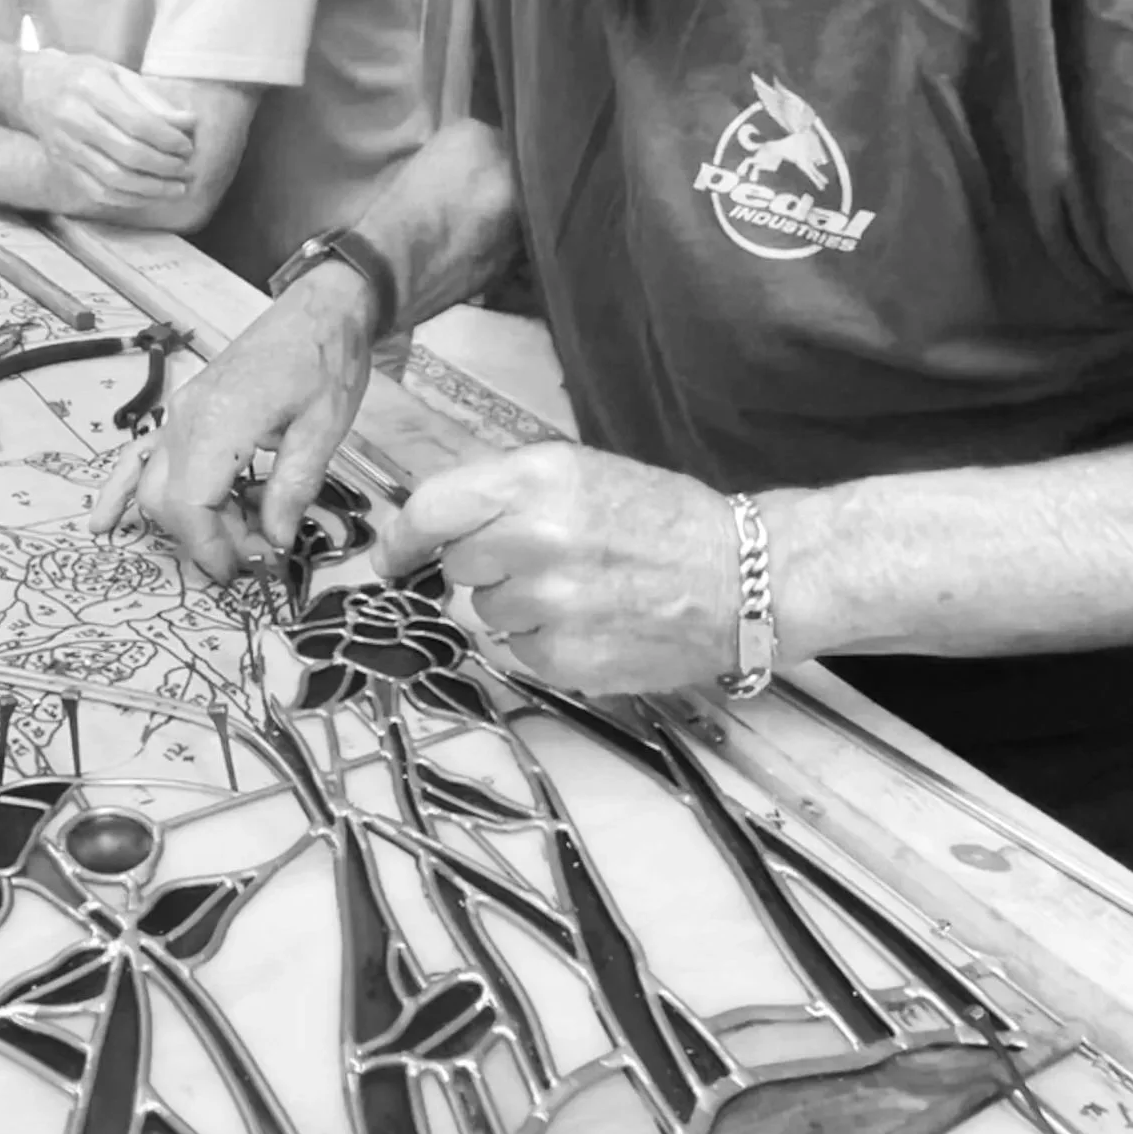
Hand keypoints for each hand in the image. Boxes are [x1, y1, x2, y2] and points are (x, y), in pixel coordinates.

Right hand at [20, 50, 197, 212]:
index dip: (168, 139)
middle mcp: (74, 119)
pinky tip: (150, 195)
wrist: (32, 88)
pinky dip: (129, 199)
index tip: (187, 146)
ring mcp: (65, 147)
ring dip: (152, 189)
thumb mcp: (117, 73)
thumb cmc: (82, 76)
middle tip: (185, 169)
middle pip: (128, 154)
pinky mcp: (61, 166)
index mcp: (91, 88)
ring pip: (114, 179)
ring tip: (176, 188)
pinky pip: (98, 192)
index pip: (138, 122)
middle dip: (164, 166)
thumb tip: (188, 123)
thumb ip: (152, 100)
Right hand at [92, 269, 372, 577]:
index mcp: (220, 423)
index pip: (192, 505)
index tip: (247, 568)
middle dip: (207, 539)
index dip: (215, 547)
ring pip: (154, 486)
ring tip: (231, 534)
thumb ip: (292, 491)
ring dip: (185, 521)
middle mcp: (186, 419)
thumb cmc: (326, 362)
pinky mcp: (182, 411)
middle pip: (169, 502)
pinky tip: (106, 522)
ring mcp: (177, 413)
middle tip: (256, 550)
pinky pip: (138, 456)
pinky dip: (122, 491)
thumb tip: (273, 540)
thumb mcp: (324, 432)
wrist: (318, 310)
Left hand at [378, 446, 741, 693]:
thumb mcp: (581, 473)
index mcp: (536, 480)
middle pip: (457, 564)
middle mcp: (534, 539)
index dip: (401, 536)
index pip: (432, 510)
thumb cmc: (660, 518)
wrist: (743, 578)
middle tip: (543, 559)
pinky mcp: (564, 660)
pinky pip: (518, 652)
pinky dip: (544, 642)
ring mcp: (548, 605)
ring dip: (517, 605)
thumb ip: (506, 493)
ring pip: (485, 612)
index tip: (389, 556)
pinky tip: (592, 623)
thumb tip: (428, 525)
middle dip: (485, 565)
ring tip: (580, 590)